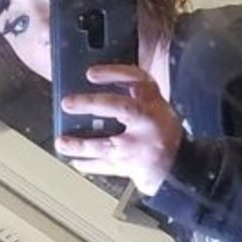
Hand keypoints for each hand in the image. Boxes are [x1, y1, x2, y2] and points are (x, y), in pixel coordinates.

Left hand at [56, 66, 182, 195]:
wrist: (181, 168)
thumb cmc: (164, 136)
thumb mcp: (156, 110)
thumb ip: (134, 99)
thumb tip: (94, 92)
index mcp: (154, 104)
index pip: (137, 79)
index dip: (114, 73)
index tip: (91, 74)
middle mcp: (149, 122)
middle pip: (120, 108)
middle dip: (91, 104)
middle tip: (67, 104)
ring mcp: (140, 147)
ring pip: (105, 145)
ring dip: (79, 145)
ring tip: (61, 142)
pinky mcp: (132, 167)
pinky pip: (106, 166)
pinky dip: (89, 164)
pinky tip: (75, 161)